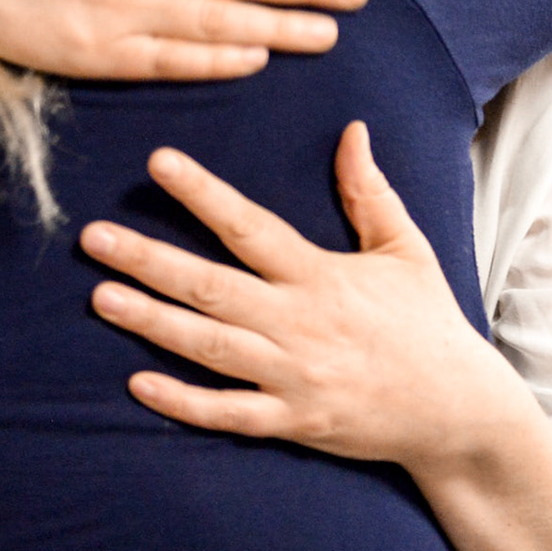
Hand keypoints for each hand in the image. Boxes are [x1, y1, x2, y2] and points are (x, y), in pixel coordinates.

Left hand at [79, 122, 522, 470]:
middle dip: (148, 260)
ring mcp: (294, 377)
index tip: (158, 161)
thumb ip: (369, 190)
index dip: (202, 193)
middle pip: (211, 287)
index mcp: (321, 275)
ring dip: (151, 322)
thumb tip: (352, 129)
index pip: (249, 225)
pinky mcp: (294, 422)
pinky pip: (230, 413)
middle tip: (92, 237)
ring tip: (100, 297)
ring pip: (209, 347)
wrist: (459, 412)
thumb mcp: (405, 249)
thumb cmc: (429, 323)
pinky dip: (184, 402)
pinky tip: (138, 384)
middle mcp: (300, 323)